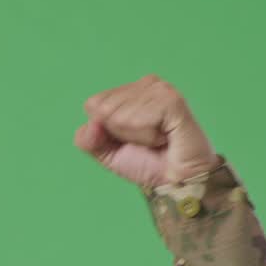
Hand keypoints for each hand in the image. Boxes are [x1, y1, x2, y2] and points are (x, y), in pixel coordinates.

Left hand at [74, 74, 220, 187]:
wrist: (177, 181)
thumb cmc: (147, 163)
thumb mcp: (107, 153)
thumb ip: (88, 140)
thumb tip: (90, 124)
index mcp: (128, 91)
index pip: (92, 105)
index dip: (104, 131)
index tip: (130, 140)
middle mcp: (145, 84)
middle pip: (103, 108)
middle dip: (119, 134)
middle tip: (145, 142)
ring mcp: (160, 89)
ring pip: (119, 115)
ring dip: (136, 137)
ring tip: (157, 140)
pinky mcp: (173, 100)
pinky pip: (140, 119)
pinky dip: (148, 137)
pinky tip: (165, 137)